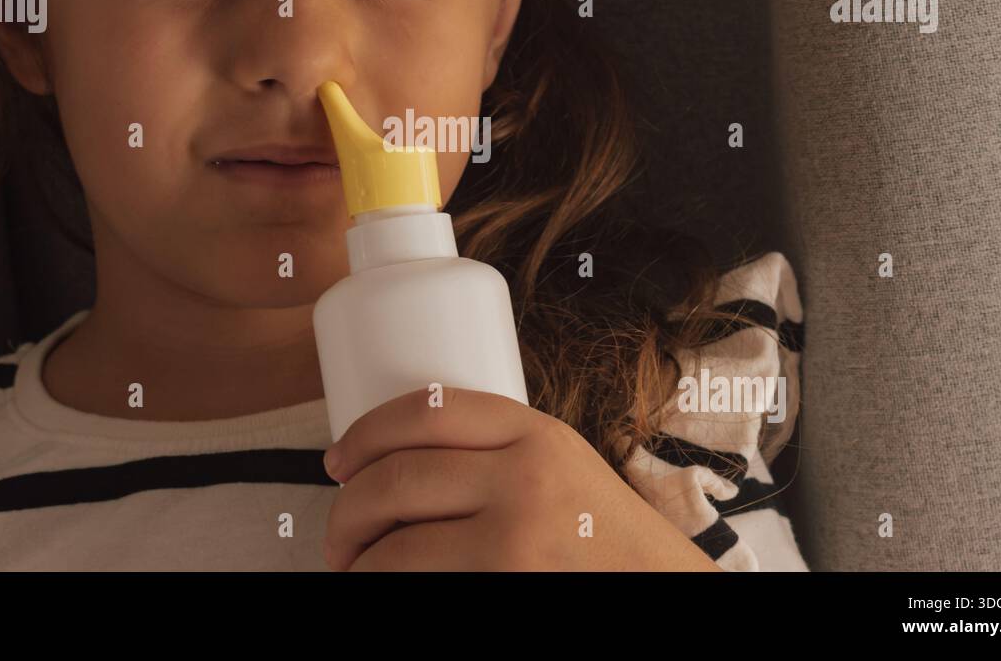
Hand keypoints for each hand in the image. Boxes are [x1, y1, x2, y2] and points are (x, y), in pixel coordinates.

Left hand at [320, 385, 723, 570]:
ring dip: (356, 559)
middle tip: (337, 534)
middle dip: (346, 509)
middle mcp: (524, 477)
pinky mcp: (506, 585)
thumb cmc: (605, 539)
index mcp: (535, 433)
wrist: (662, 590)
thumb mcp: (563, 468)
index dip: (365, 433)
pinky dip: (385, 586)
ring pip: (397, 543)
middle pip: (396, 476)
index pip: (425, 410)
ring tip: (353, 567)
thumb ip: (499, 453)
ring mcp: (515, 537)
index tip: (339, 458)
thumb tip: (396, 464)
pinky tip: (380, 586)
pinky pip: (418, 583)